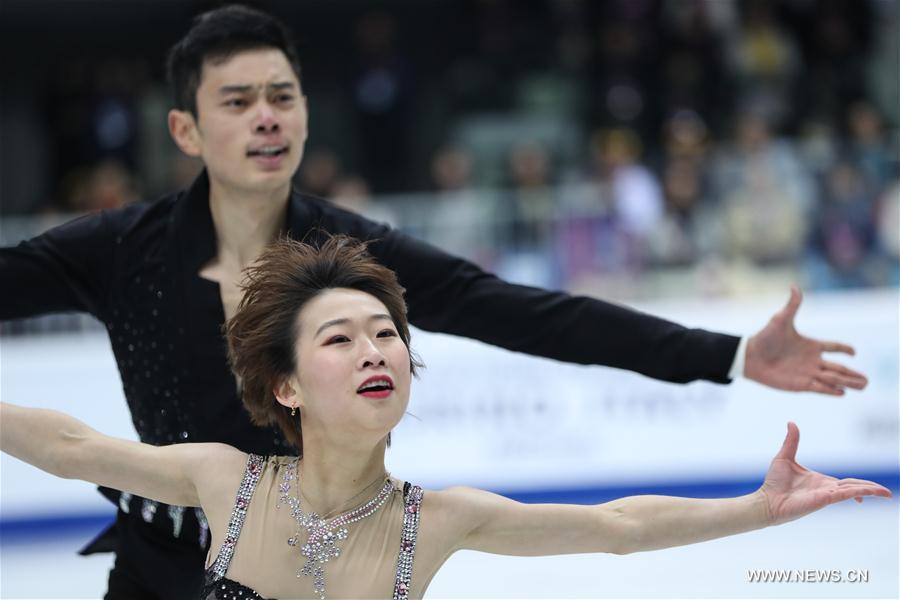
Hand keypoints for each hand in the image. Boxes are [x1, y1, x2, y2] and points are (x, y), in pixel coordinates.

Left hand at [744, 286, 867, 394]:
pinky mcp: (800, 384)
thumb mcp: (780, 320)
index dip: (844, 349)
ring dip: (847, 383)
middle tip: (867, 379)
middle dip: (852, 374)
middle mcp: (812, 360)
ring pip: (833, 379)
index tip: (854, 351)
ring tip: (863, 386)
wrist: (750, 357)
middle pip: (838, 368)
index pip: (833, 347)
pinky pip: (819, 389)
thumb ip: (792, 305)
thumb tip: (794, 286)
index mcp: (811, 345)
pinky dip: (831, 391)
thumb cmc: (765, 338)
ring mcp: (807, 373)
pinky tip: (842, 393)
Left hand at [758, 422, 890, 525]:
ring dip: (871, 491)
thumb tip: (791, 422)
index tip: (868, 488)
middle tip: (887, 493)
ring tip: (887, 494)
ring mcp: (827, 494)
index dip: (859, 484)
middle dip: (871, 488)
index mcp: (821, 480)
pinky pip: (844, 494)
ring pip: (854, 490)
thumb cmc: (774, 483)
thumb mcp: (785, 457)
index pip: (846, 481)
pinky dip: (858, 493)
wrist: (767, 499)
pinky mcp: (824, 499)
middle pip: (855, 486)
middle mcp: (827, 488)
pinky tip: (869, 493)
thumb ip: (792, 441)